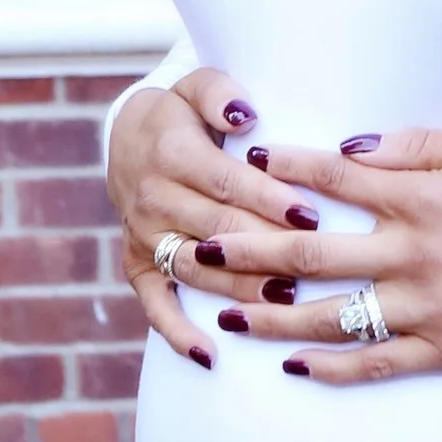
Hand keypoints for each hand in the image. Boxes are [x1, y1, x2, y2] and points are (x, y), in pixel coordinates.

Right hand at [111, 68, 304, 371]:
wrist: (128, 138)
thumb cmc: (182, 113)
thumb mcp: (196, 85)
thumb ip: (221, 93)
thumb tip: (245, 116)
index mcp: (172, 155)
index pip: (226, 183)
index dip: (268, 200)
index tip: (311, 215)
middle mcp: (152, 199)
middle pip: (217, 231)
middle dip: (267, 249)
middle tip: (314, 266)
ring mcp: (143, 237)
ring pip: (195, 270)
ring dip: (238, 289)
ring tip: (285, 301)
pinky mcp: (138, 264)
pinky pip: (154, 304)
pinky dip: (177, 333)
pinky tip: (210, 356)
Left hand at [169, 127, 441, 383]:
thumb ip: (415, 146)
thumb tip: (349, 148)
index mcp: (422, 198)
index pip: (332, 182)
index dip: (282, 169)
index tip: (243, 163)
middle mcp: (414, 254)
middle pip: (309, 253)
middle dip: (244, 250)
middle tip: (197, 249)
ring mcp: (429, 308)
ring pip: (330, 316)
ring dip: (271, 314)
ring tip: (226, 313)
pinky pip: (377, 363)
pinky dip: (332, 367)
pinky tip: (295, 364)